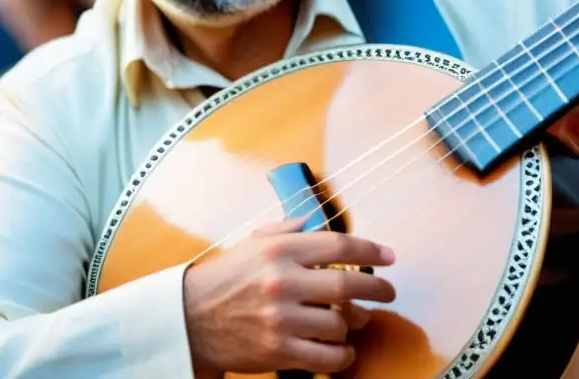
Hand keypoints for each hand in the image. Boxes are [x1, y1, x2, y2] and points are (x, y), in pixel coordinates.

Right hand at [183, 219, 396, 375]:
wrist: (189, 318)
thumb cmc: (225, 278)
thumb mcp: (254, 242)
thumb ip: (289, 230)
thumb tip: (318, 222)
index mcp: (279, 250)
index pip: (338, 245)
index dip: (371, 250)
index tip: (389, 256)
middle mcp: (282, 281)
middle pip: (348, 285)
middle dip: (377, 289)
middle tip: (389, 293)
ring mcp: (281, 318)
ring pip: (339, 323)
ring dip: (353, 324)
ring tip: (352, 322)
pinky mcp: (277, 350)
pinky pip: (326, 356)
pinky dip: (342, 355)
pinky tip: (342, 350)